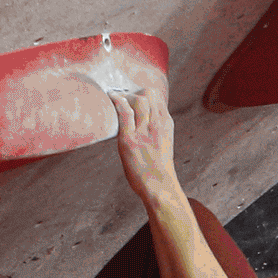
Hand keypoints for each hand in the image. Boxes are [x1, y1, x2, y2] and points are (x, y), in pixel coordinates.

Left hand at [110, 86, 180, 204]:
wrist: (159, 186)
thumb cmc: (159, 168)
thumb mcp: (164, 143)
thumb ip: (156, 130)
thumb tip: (143, 121)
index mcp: (166, 124)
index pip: (158, 98)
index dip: (145, 94)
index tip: (135, 95)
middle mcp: (157, 124)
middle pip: (148, 94)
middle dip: (134, 92)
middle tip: (123, 96)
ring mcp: (144, 130)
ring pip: (138, 100)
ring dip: (125, 96)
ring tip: (116, 97)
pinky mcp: (130, 139)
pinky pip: (124, 113)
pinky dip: (117, 101)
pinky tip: (111, 98)